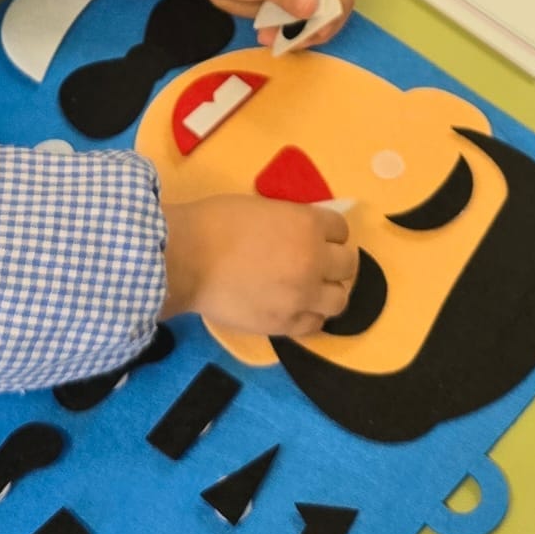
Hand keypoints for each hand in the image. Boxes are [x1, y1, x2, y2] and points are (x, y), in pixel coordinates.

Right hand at [161, 194, 354, 335]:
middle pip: (348, 265)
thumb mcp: (262, 208)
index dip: (329, 233)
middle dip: (335, 262)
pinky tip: (294, 308)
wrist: (186, 258)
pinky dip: (309, 316)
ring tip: (309, 289)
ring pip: (339, 300)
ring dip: (328, 292)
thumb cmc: (215, 223)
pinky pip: (315, 325)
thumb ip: (290, 222)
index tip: (316, 236)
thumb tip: (301, 234)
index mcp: (307, 225)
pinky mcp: (286, 324)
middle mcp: (314, 261)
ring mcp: (302, 296)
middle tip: (316, 263)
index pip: (341, 229)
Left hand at [178, 0, 352, 43]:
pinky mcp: (281, 3)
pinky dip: (284, 33)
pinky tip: (265, 36)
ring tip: (272, 39)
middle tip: (298, 40)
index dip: (339, 4)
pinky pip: (293, 23)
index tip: (323, 27)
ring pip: (313, 17)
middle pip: (332, 1)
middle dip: (320, 25)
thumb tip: (313, 8)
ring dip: (299, 33)